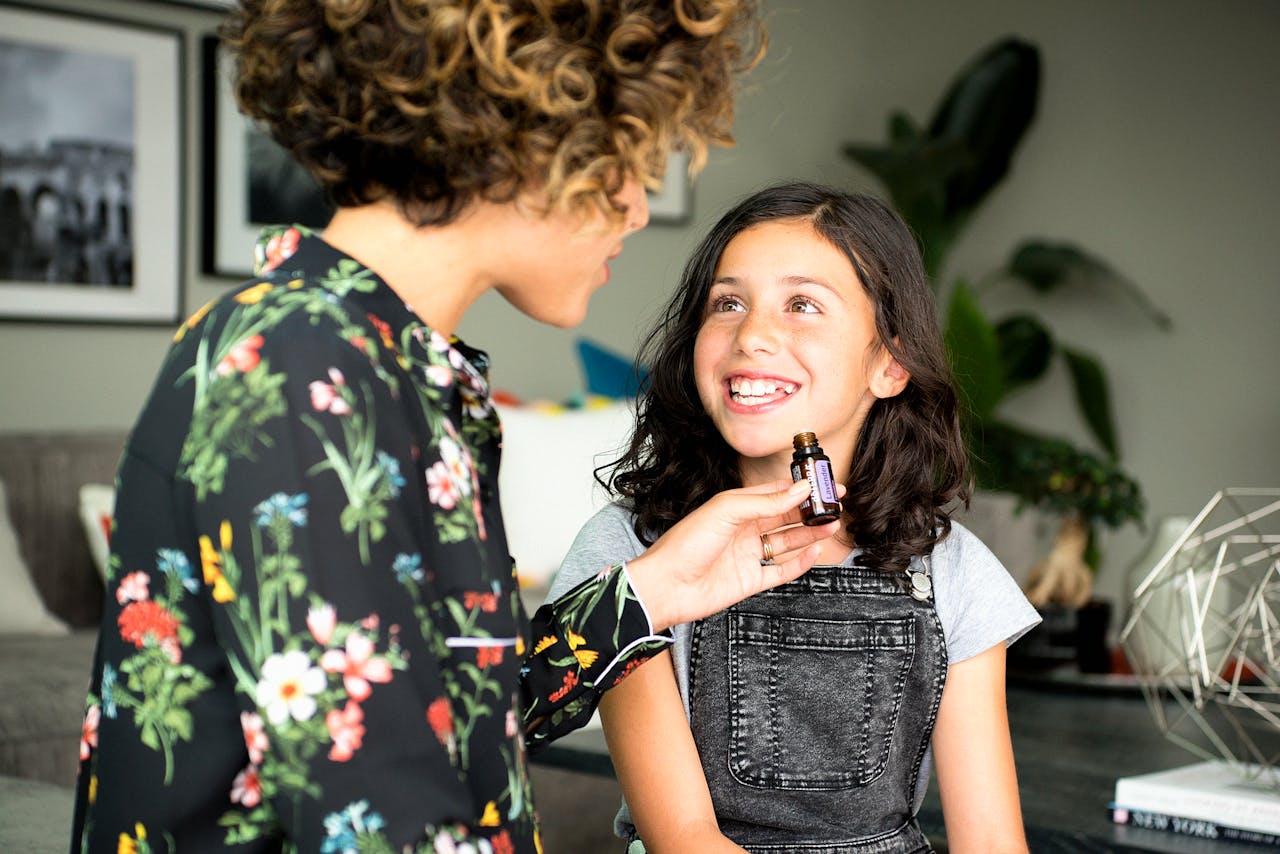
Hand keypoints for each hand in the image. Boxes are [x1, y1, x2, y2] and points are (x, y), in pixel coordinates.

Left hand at [624, 480, 842, 630]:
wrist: (666, 586)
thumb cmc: (686, 543)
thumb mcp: (726, 511)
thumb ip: (766, 501)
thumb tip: (799, 489)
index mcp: (736, 507)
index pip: (775, 493)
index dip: (800, 488)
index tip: (823, 483)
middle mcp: (744, 530)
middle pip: (785, 517)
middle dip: (810, 511)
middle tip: (836, 505)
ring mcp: (748, 555)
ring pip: (787, 542)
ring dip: (810, 534)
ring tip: (833, 524)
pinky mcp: (750, 580)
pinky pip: (781, 570)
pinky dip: (800, 562)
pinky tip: (815, 551)